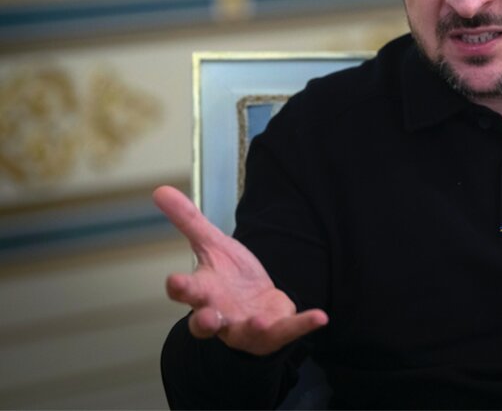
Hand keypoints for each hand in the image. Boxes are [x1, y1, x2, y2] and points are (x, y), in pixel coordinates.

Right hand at [153, 185, 327, 354]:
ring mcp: (247, 327)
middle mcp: (220, 315)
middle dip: (205, 321)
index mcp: (203, 292)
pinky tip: (320, 317)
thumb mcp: (212, 244)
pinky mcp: (274, 332)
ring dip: (252, 327)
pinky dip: (303, 325)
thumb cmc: (228, 277)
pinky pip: (288, 330)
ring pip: (244, 333)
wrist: (258, 304)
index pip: (185, 292)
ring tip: (259, 321)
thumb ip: (188, 221)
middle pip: (205, 322)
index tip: (174, 281)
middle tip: (208, 317)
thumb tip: (159, 190)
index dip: (179, 288)